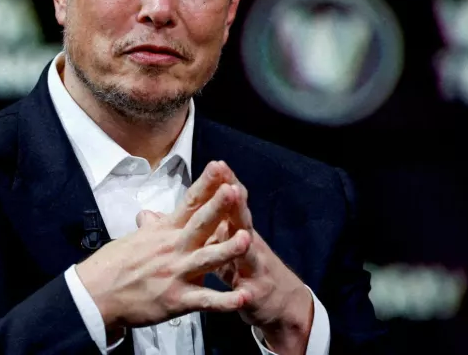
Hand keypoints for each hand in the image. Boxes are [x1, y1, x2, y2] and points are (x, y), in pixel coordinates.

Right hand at [74, 161, 252, 331]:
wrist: (96, 295)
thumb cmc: (112, 266)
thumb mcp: (133, 240)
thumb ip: (149, 228)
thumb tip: (149, 215)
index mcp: (164, 231)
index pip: (189, 202)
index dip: (206, 184)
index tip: (220, 167)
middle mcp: (173, 248)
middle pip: (200, 224)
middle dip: (218, 207)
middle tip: (234, 190)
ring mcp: (176, 273)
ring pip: (207, 259)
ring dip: (227, 250)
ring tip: (246, 239)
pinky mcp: (177, 300)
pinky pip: (205, 300)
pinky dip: (225, 300)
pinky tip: (243, 296)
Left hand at [204, 161, 313, 353]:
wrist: (282, 303)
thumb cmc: (246, 268)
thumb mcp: (226, 243)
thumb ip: (207, 225)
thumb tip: (185, 207)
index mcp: (235, 230)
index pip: (229, 203)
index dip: (223, 185)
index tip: (217, 164)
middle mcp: (248, 244)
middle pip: (241, 220)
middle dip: (235, 204)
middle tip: (230, 186)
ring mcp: (254, 269)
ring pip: (249, 254)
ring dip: (244, 244)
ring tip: (242, 235)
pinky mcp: (254, 295)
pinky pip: (249, 295)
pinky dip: (245, 294)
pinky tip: (244, 292)